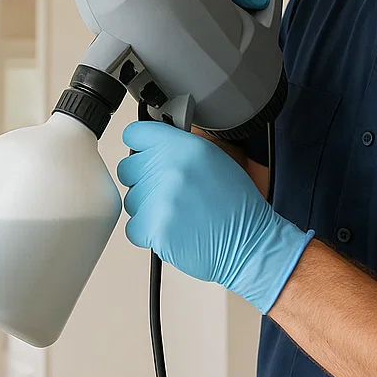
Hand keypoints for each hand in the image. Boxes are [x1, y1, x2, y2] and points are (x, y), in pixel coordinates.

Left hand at [117, 120, 312, 313]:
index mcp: (185, 147)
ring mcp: (160, 199)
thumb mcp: (214, 159)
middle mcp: (170, 168)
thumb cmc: (235, 205)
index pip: (136, 133)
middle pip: (128, 168)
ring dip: (147, 207)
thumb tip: (154, 145)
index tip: (145, 151)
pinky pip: (133, 227)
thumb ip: (180, 147)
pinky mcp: (154, 228)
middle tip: (166, 189)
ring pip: (131, 199)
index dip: (141, 144)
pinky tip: (172, 229)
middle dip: (143, 179)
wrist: (248, 243)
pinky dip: (147, 232)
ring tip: (177, 212)